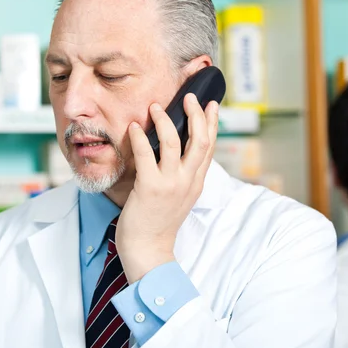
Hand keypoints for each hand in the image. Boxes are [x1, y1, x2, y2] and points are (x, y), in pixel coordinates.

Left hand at [116, 93, 218, 283]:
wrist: (149, 251)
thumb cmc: (158, 223)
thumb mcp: (179, 197)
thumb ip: (182, 175)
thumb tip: (175, 152)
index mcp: (196, 182)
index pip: (210, 147)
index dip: (212, 124)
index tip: (211, 104)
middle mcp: (188, 181)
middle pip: (200, 141)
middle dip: (197, 115)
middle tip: (190, 96)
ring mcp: (170, 184)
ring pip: (173, 143)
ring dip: (165, 120)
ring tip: (156, 106)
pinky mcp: (150, 188)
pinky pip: (146, 155)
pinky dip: (140, 137)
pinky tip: (135, 126)